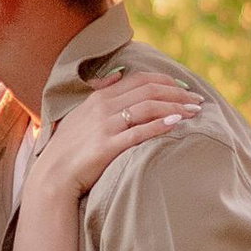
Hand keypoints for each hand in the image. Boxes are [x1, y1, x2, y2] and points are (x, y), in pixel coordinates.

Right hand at [28, 73, 199, 201]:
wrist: (53, 175)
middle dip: (178, 92)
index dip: (167, 81)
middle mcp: (103, 106)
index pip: (141, 79)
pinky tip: (177, 123)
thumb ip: (100, 92)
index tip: (185, 88)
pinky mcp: (107, 146)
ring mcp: (105, 125)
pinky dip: (160, 125)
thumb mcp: (80, 112)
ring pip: (148, 107)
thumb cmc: (69, 147)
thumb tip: (119, 74)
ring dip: (175, 107)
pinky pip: (139, 132)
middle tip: (198, 100)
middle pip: (149, 90)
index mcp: (99, 96)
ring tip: (194, 112)